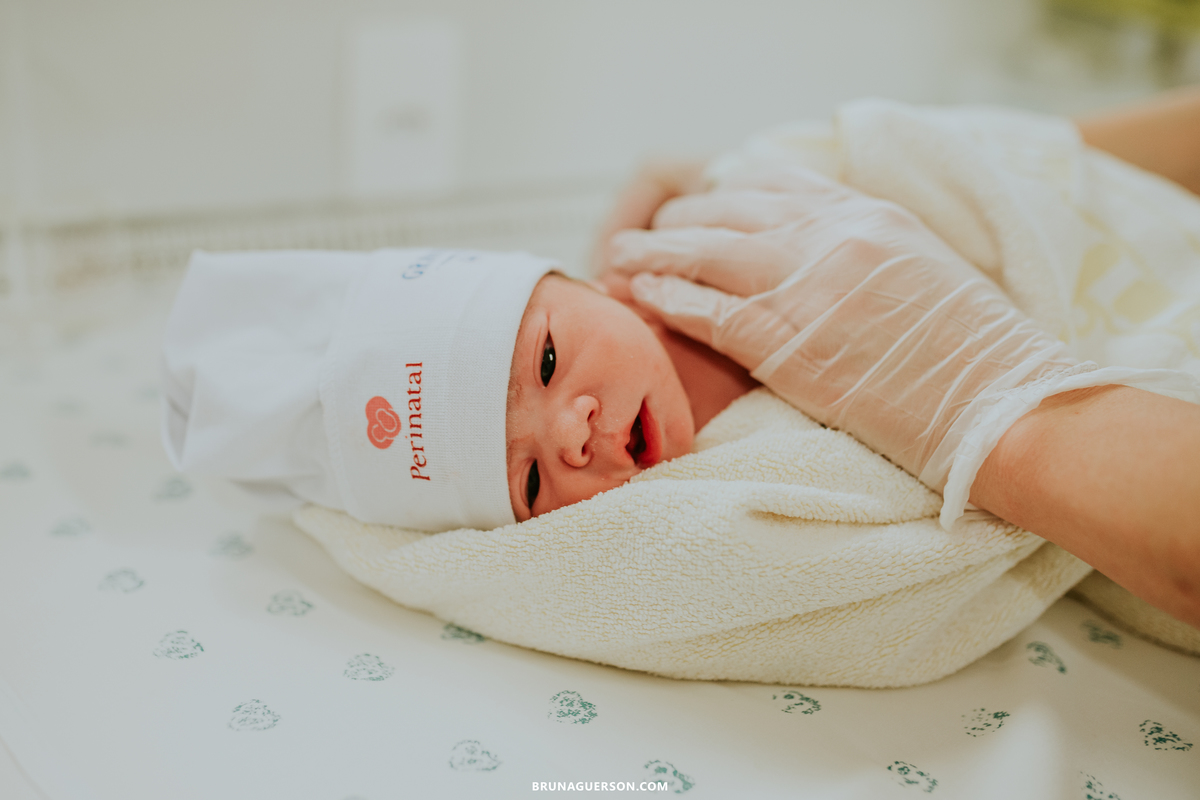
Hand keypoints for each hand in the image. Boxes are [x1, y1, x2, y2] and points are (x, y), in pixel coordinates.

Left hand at [607, 167, 1087, 511]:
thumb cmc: (975, 351)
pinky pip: (710, 311)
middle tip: (649, 230)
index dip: (728, 193)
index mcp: (871, 215)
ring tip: (620, 255)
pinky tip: (641, 294)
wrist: (1001, 403)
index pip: (777, 183)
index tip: (703, 205)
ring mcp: (808, 287)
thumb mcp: (926, 269)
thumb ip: (866, 249)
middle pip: (732, 210)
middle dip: (681, 217)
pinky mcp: (789, 343)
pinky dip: (669, 297)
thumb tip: (818, 254)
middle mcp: (833, 238)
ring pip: (708, 252)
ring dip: (656, 251)